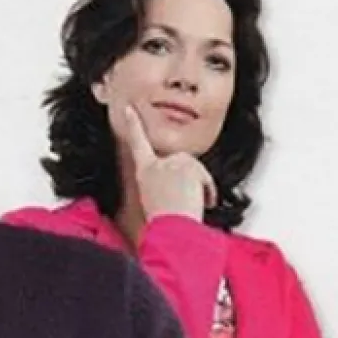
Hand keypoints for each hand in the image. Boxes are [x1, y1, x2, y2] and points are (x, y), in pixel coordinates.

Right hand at [122, 105, 214, 221]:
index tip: (129, 109)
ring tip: (191, 205)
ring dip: (199, 187)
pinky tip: (200, 202)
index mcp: (144, 172)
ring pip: (195, 170)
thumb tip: (182, 187)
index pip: (137, 143)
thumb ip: (164, 185)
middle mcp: (156, 164)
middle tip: (186, 200)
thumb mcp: (156, 201)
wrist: (173, 228)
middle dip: (190, 178)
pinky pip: (205, 177)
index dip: (133, 124)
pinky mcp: (187, 165)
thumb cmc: (165, 222)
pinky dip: (208, 190)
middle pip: (181, 161)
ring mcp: (172, 163)